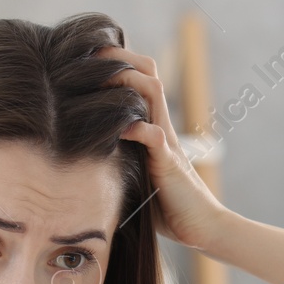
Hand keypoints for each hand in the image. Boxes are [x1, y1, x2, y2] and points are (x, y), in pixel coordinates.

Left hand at [100, 45, 230, 251]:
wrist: (202, 227)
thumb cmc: (168, 208)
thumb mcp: (135, 176)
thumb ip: (118, 160)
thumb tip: (81, 156)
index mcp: (153, 127)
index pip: (141, 79)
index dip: (118, 63)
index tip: (87, 59)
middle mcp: (161, 126)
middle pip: (148, 73)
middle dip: (119, 59)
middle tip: (88, 56)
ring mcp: (167, 141)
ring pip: (152, 92)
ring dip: (126, 81)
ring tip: (100, 79)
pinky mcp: (168, 163)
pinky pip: (153, 135)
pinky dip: (135, 127)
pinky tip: (116, 129)